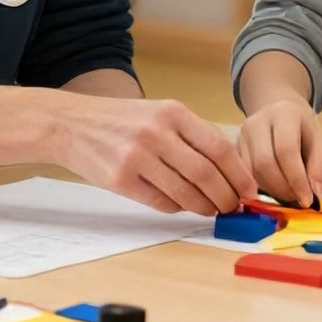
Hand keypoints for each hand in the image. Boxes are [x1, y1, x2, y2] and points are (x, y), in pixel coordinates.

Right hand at [54, 96, 256, 214]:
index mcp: (173, 112)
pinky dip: (177, 208)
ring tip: (210, 209)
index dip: (239, 174)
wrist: (71, 124)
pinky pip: (161, 202)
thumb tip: (230, 169)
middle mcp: (157, 133)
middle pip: (206, 174)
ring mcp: (137, 157)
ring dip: (204, 206)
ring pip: (186, 192)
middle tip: (232, 206)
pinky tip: (180, 205)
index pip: (219, 148)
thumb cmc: (122, 120)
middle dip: (226, 196)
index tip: (249, 190)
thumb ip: (192, 135)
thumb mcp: (159, 113)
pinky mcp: (121, 180)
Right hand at [235, 98, 321, 208]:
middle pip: (265, 163)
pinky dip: (259, 190)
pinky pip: (243, 176)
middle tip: (297, 199)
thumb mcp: (320, 141)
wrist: (280, 113)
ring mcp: (242, 135)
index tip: (307, 199)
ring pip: (252, 172)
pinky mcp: (234, 149)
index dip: (296, 178)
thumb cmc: (302, 129)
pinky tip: (273, 192)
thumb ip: (320, 166)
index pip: (286, 150)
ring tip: (287, 195)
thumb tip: (314, 193)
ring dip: (271, 191)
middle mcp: (258, 122)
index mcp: (284, 114)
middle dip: (283, 188)